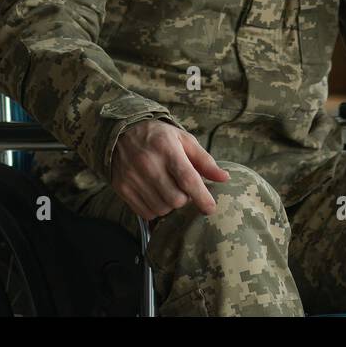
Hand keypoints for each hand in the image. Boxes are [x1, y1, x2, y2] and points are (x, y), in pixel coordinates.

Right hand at [109, 118, 229, 220]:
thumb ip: (204, 160)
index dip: (202, 197)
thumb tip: (224, 178)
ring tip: (168, 189)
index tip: (210, 208)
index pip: (187, 179)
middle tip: (182, 188)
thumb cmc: (159, 137)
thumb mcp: (184, 140)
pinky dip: (155, 209)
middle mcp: (148, 164)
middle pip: (176, 199)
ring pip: (162, 209)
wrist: (121, 133)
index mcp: (167, 148)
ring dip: (170, 205)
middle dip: (185, 199)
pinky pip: (146, 213)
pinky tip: (155, 195)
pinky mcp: (123, 189)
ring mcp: (133, 178)